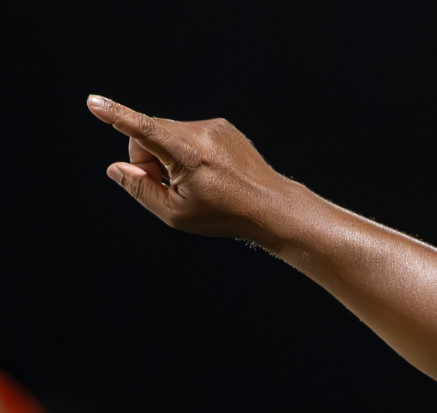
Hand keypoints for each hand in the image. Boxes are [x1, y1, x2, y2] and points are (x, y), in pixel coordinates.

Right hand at [86, 94, 295, 247]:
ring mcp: (214, 126)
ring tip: (191, 182)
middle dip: (147, 158)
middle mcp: (202, 134)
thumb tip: (116, 168)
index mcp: (189, 156)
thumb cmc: (224, 214)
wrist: (270, 205)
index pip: (144, 131)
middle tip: (166, 185)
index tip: (94, 102)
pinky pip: (187, 133)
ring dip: (166, 154)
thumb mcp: (176, 214)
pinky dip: (185, 150)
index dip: (116, 117)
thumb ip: (140, 189)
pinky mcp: (221, 126)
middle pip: (148, 134)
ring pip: (166, 132)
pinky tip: (205, 172)